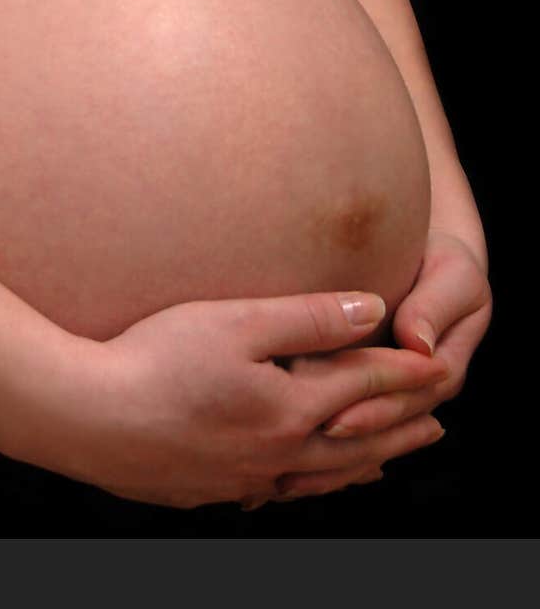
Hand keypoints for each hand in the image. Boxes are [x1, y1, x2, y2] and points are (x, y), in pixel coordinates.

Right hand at [59, 290, 448, 509]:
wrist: (85, 418)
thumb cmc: (156, 359)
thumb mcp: (237, 321)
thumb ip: (309, 317)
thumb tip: (373, 312)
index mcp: (290, 410)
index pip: (365, 388)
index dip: (406, 375)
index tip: (442, 368)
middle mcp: (276, 455)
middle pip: (356, 442)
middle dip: (401, 430)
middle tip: (437, 424)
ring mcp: (242, 480)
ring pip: (320, 478)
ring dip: (361, 465)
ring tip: (386, 463)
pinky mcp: (208, 492)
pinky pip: (276, 495)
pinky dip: (307, 488)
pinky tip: (297, 483)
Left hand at [270, 230, 491, 499]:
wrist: (433, 251)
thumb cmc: (444, 260)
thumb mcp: (454, 276)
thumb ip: (435, 307)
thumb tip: (418, 342)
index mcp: (441, 370)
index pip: (407, 404)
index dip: (371, 414)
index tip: (335, 420)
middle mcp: (416, 390)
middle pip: (379, 430)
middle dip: (337, 446)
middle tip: (288, 460)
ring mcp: (391, 391)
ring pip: (360, 439)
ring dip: (323, 461)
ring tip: (280, 481)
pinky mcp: (365, 385)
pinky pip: (341, 421)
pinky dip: (313, 446)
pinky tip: (278, 467)